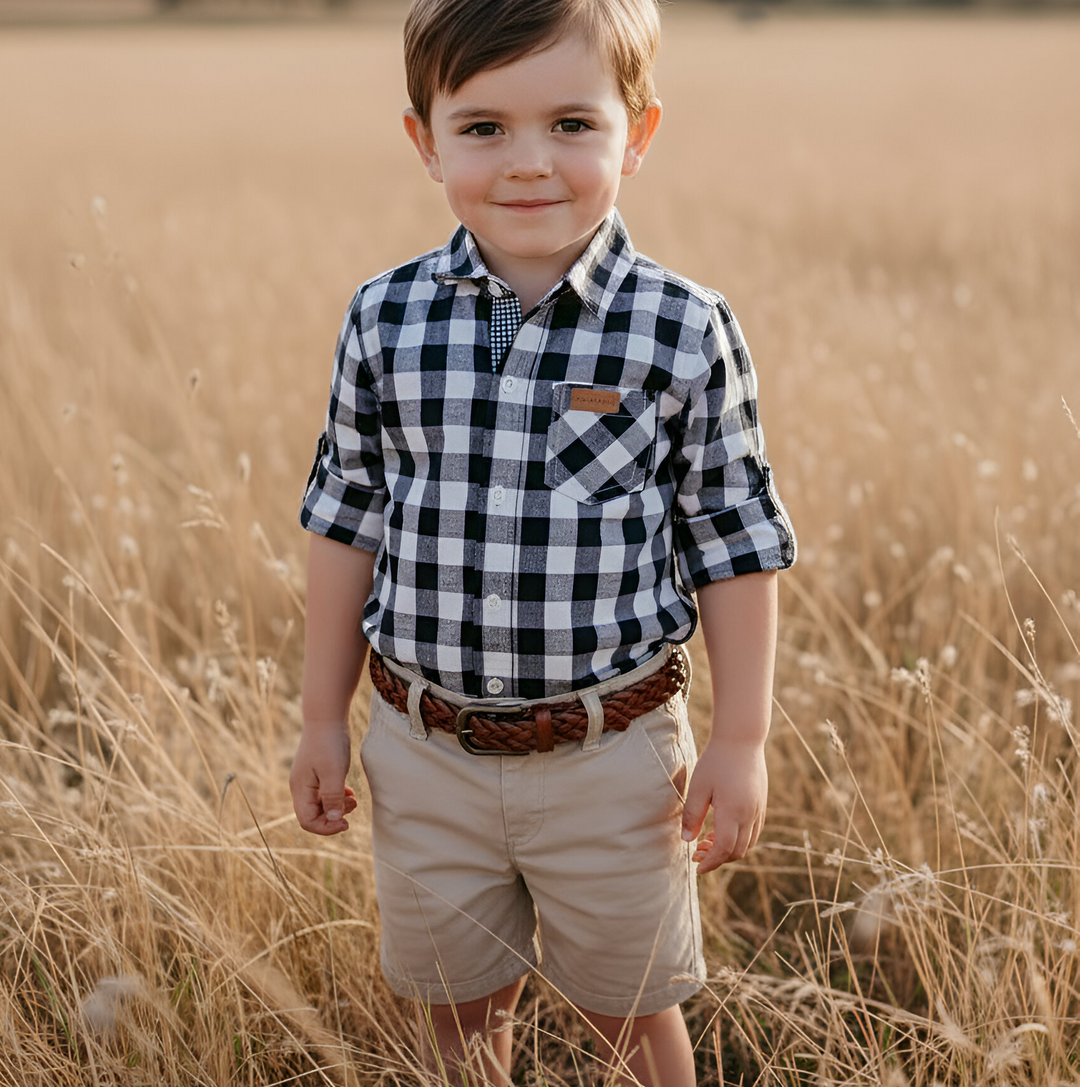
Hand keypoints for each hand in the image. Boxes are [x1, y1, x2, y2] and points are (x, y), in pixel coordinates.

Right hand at [289, 724, 356, 834]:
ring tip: (354, 799)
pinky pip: (325, 793)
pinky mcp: (317, 772)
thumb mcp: (334, 772)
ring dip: (337, 806)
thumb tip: (334, 819)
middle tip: (353, 805)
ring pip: (320, 804)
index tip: (346, 823)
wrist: (326, 717)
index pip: (307, 821)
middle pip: (313, 815)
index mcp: (300, 789)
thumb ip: (333, 797)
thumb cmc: (329, 744)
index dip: (326, 827)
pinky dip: (337, 796)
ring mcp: (308, 780)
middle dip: (333, 816)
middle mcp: (301, 787)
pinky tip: (350, 792)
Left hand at [681, 739, 766, 872]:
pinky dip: (739, 838)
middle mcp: (749, 815)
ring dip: (729, 849)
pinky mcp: (761, 804)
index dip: (710, 862)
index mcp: (733, 812)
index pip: (724, 850)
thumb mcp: (698, 787)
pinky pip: (754, 831)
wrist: (741, 739)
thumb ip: (693, 815)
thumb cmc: (716, 761)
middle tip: (697, 852)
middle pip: (737, 851)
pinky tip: (722, 829)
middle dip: (718, 858)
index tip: (696, 866)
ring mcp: (758, 810)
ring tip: (707, 841)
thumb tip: (688, 841)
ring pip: (748, 843)